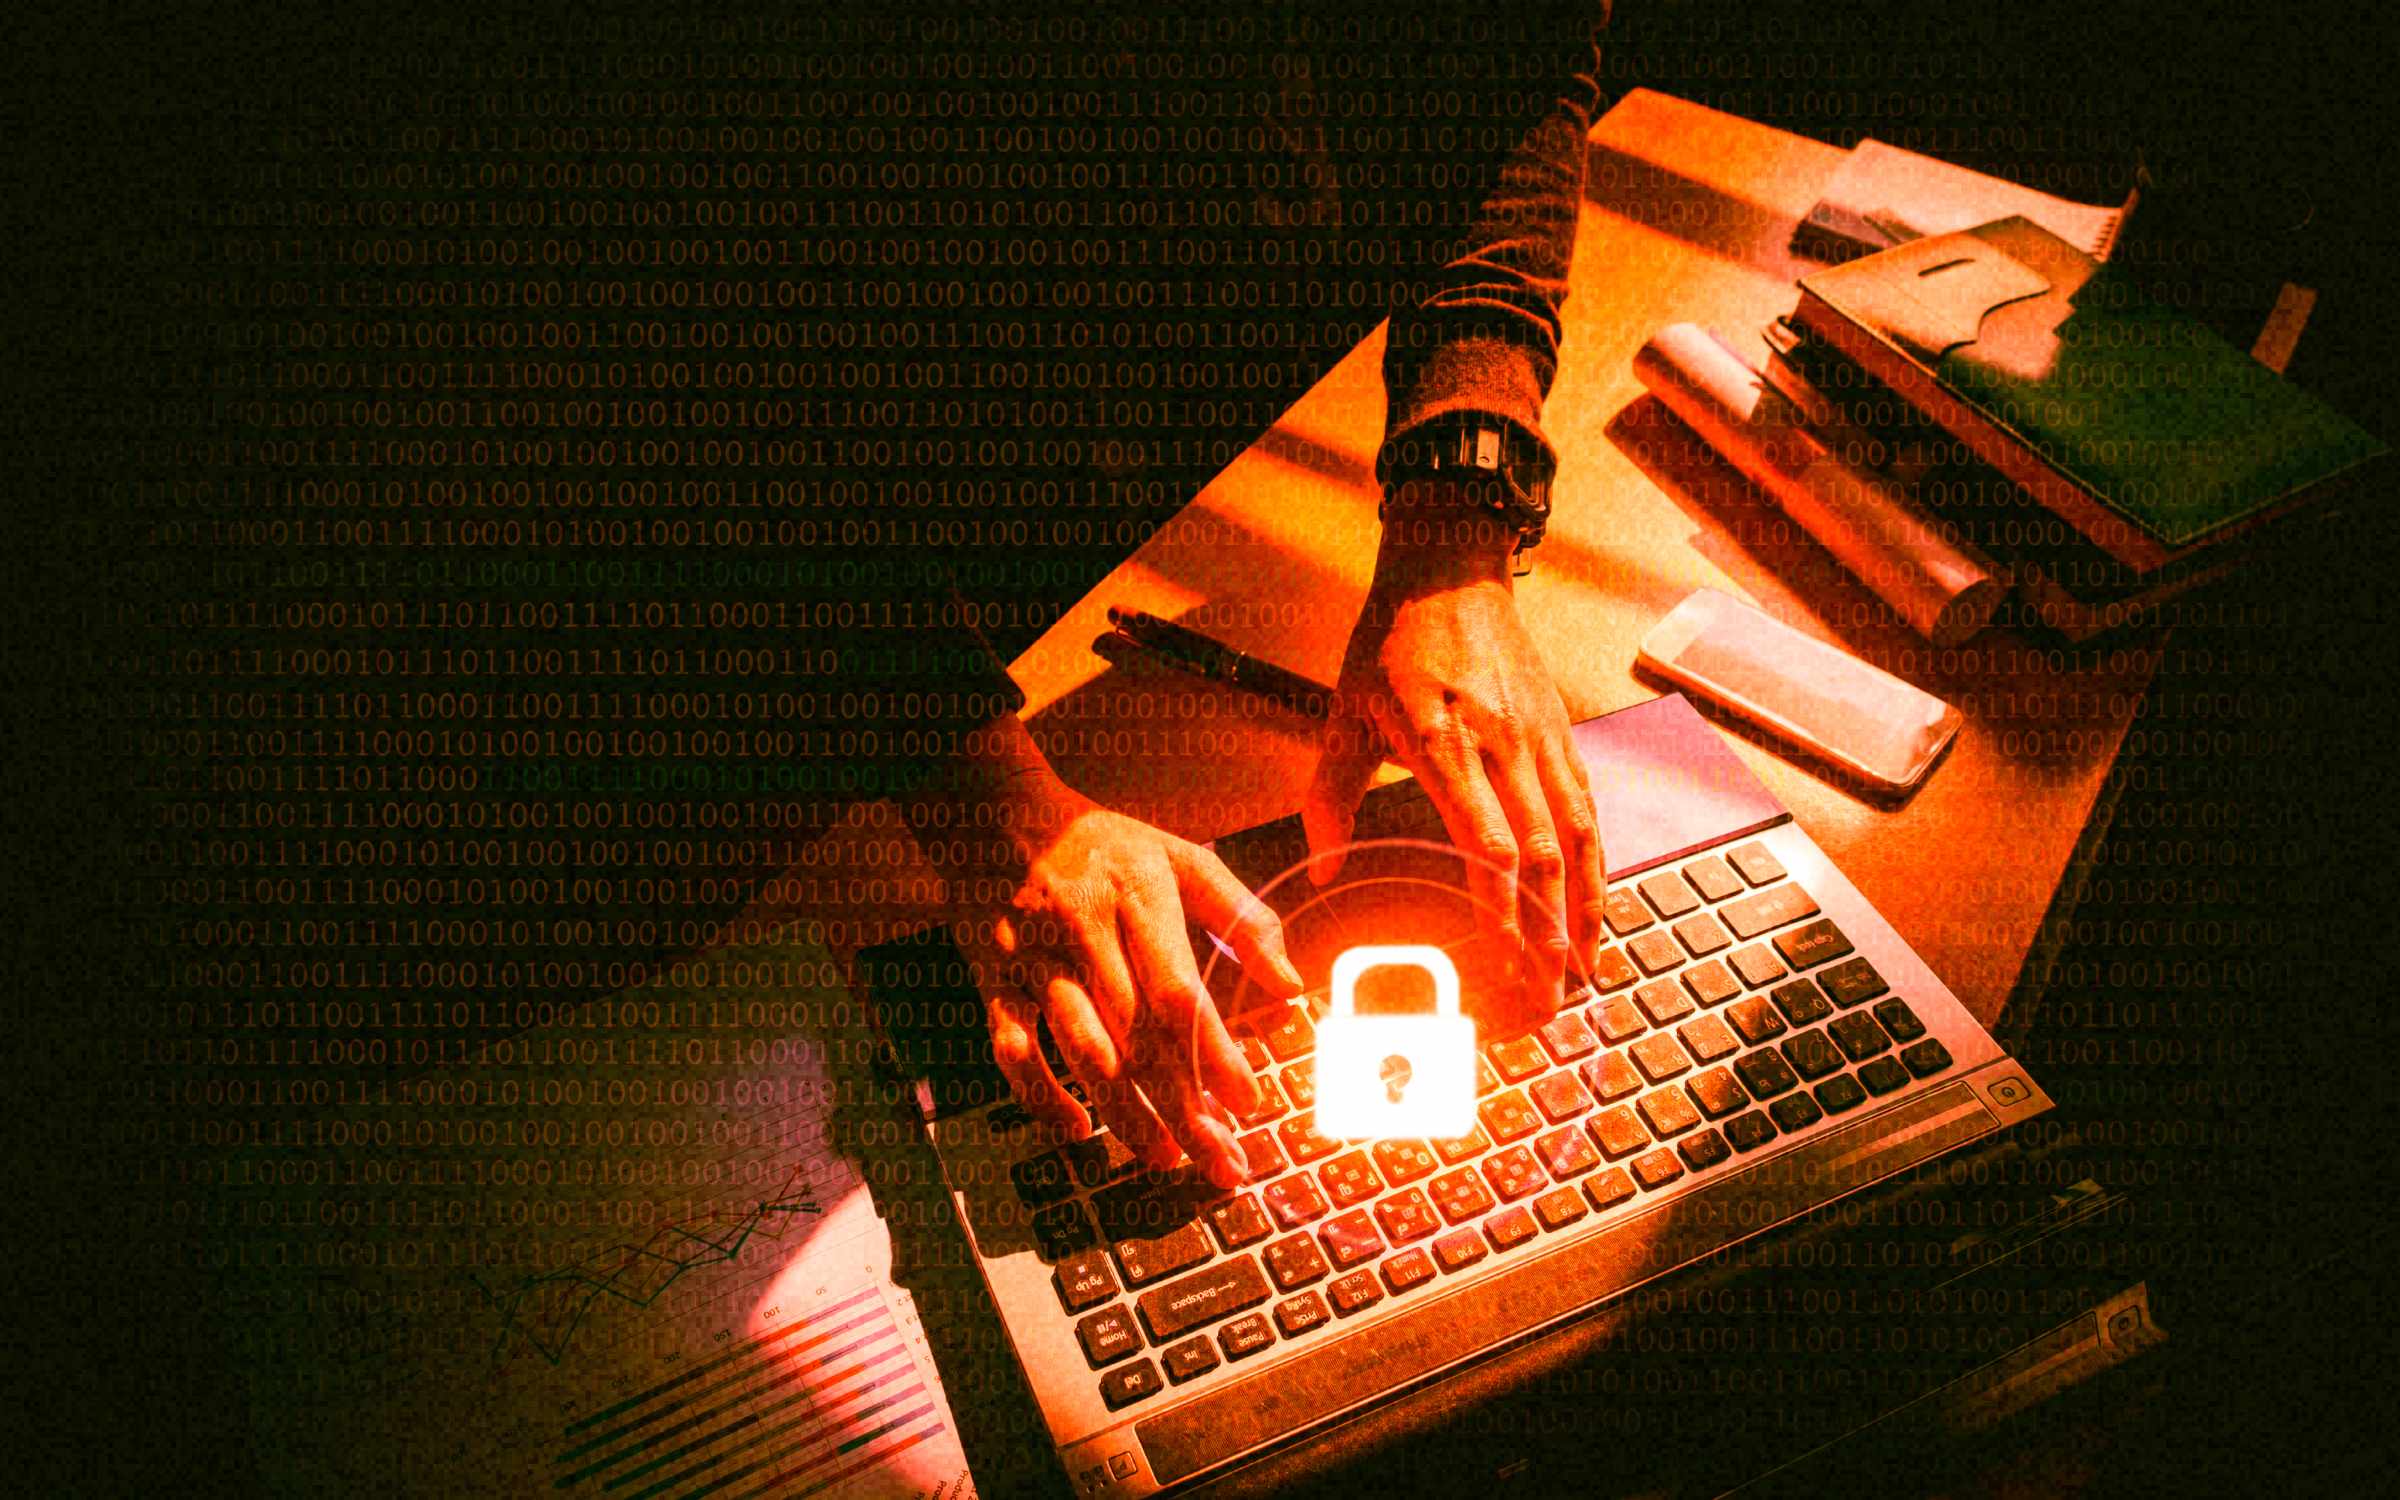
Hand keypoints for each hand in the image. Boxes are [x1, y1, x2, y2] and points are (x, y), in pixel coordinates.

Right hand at [918, 723, 1303, 1188]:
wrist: (995, 816)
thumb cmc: (1105, 844)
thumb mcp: (1181, 857)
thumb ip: (1242, 916)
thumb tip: (1292, 987)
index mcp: (1137, 898)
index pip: (1178, 988)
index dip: (1212, 1050)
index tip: (1248, 1101)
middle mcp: (1084, 932)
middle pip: (1136, 1034)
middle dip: (1181, 1104)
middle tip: (1220, 1160)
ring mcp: (1033, 961)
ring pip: (1079, 1051)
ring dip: (1121, 1111)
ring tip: (1163, 1158)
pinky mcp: (994, 983)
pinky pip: (1012, 1051)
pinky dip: (1039, 1096)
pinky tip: (1075, 1131)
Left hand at [1303, 509, 1605, 1015]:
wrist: (1451, 572)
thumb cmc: (1393, 645)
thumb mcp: (1344, 716)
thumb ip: (1330, 797)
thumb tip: (1321, 872)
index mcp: (1445, 745)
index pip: (1488, 842)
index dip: (1503, 908)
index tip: (1505, 962)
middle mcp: (1504, 747)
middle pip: (1542, 858)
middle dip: (1549, 936)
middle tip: (1549, 999)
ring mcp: (1541, 742)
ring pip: (1579, 840)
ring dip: (1586, 912)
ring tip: (1587, 972)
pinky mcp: (1562, 736)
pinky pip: (1589, 812)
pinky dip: (1597, 868)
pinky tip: (1596, 908)